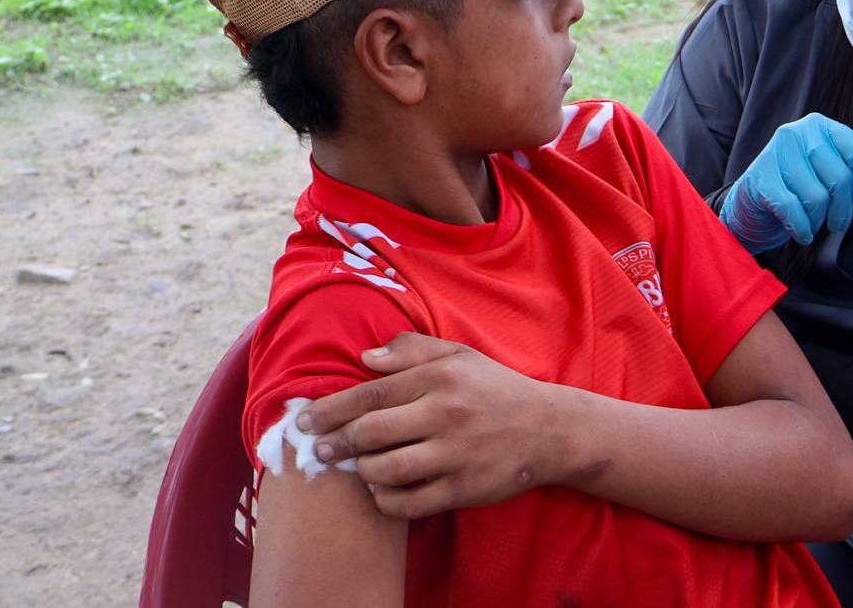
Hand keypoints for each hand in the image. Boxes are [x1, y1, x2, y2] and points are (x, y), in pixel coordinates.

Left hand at [296, 332, 572, 518]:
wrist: (549, 430)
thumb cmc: (495, 390)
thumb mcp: (460, 357)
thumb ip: (411, 351)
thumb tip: (364, 358)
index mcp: (440, 378)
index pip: (371, 393)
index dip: (330, 409)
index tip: (303, 421)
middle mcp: (446, 414)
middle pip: (371, 432)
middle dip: (336, 444)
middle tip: (318, 451)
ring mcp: (455, 454)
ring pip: (386, 470)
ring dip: (362, 472)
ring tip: (358, 468)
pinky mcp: (464, 489)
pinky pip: (410, 503)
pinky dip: (386, 500)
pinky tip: (382, 491)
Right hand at [720, 113, 852, 251]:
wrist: (752, 207)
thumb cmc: (801, 190)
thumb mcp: (838, 179)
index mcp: (823, 127)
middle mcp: (798, 131)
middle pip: (840, 178)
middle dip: (842, 210)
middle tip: (836, 223)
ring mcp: (775, 151)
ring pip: (817, 198)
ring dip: (818, 220)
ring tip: (809, 221)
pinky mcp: (759, 177)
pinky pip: (793, 210)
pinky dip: (801, 229)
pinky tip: (799, 231)